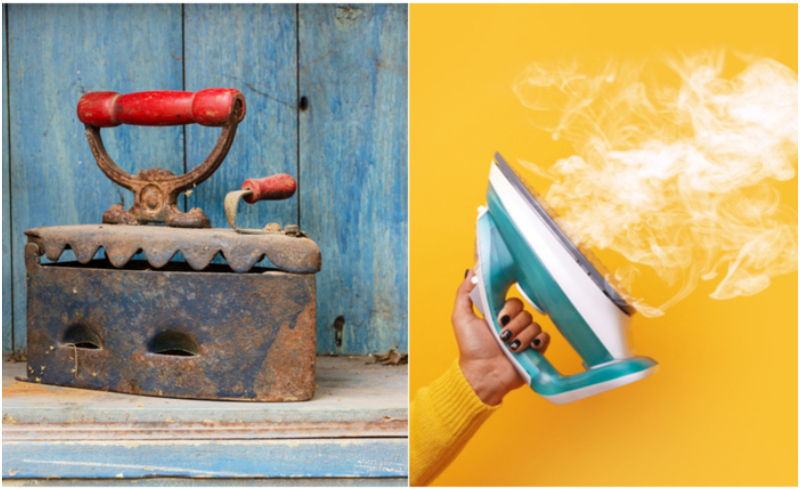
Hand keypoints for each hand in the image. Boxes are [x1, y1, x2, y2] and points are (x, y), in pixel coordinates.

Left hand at [452, 270, 549, 405]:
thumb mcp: (461, 318)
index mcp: (498, 315)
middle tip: (502, 335)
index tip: (499, 316)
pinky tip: (527, 348)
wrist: (483, 375)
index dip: (509, 307)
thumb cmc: (471, 348)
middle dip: (513, 324)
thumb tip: (471, 273)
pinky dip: (537, 341)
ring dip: (521, 336)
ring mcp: (524, 336)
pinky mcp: (534, 349)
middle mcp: (513, 324)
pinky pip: (545, 337)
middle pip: (525, 312)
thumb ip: (464, 294)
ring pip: (534, 325)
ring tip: (509, 346)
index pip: (513, 301)